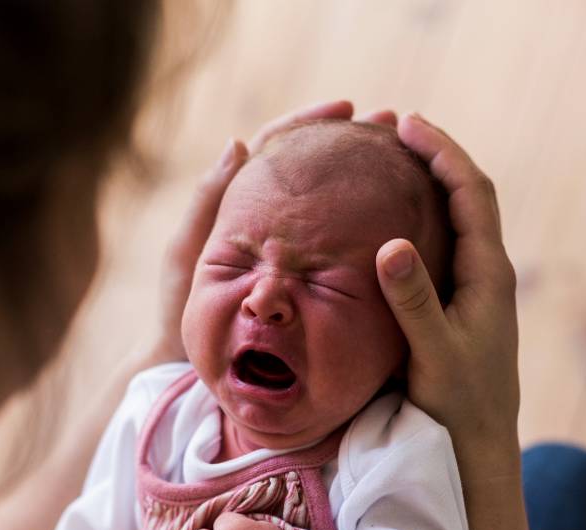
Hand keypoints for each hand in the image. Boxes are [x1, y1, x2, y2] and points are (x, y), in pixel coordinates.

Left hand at [149, 100, 398, 364]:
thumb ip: (207, 202)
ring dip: (366, 178)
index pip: (279, 146)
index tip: (346, 108)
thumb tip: (239, 143)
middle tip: (391, 125)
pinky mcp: (310, 278)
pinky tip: (397, 219)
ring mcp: (294, 249)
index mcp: (242, 203)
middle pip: (315, 168)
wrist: (192, 365)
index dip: (311, 122)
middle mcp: (273, 220)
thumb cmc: (181, 309)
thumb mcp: (188, 253)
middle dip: (352, 143)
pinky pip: (341, 246)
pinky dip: (365, 226)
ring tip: (404, 160)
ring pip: (333, 204)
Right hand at [376, 113, 519, 473]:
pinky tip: (394, 220)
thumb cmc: (458, 405)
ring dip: (432, 183)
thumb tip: (391, 244)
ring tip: (393, 160)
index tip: (407, 123)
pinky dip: (423, 217)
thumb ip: (414, 301)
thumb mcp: (433, 354)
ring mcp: (477, 288)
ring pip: (458, 218)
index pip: (471, 193)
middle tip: (395, 128)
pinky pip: (446, 243)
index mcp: (489, 274)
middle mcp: (488, 273)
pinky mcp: (462, 305)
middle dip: (437, 156)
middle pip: (469, 195)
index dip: (442, 152)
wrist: (480, 447)